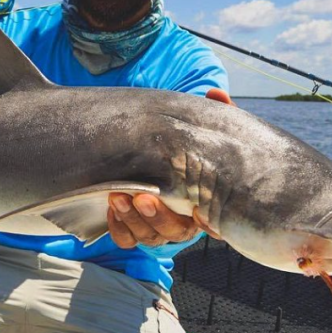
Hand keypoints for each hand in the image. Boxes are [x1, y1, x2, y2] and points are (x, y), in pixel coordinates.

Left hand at [106, 87, 233, 247]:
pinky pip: (125, 239)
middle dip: (156, 216)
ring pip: (147, 236)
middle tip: (141, 195)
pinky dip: (118, 227)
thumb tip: (215, 93)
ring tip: (116, 196)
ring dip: (131, 219)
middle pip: (172, 232)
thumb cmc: (194, 148)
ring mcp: (158, 227)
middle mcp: (184, 222)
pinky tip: (112, 207)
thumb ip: (219, 113)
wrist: (169, 155)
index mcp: (206, 204)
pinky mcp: (135, 228)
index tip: (195, 211)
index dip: (203, 221)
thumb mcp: (209, 131)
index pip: (208, 222)